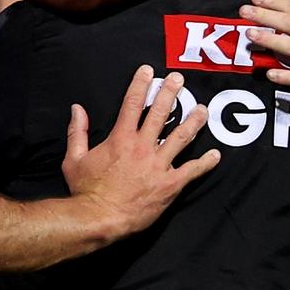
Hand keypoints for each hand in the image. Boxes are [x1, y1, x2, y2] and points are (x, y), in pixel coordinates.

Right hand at [63, 65, 219, 236]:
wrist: (99, 219)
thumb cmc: (86, 191)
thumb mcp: (74, 159)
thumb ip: (77, 132)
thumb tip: (77, 109)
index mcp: (121, 138)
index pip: (133, 103)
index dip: (141, 84)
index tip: (149, 71)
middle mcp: (143, 147)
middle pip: (161, 113)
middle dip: (171, 93)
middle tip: (179, 79)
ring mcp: (158, 165)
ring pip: (181, 137)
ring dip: (194, 122)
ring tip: (202, 110)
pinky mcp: (170, 184)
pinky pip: (192, 171)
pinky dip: (205, 163)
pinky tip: (215, 156)